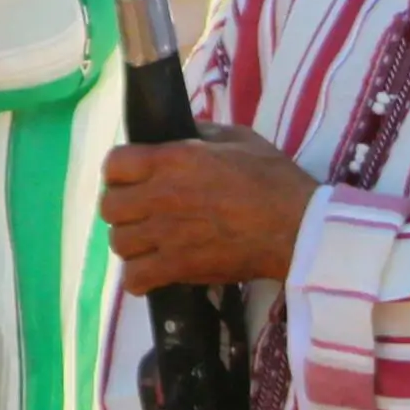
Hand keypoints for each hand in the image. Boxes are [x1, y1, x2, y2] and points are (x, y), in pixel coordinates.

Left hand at [102, 125, 318, 290]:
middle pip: (109, 206)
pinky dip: (140, 278)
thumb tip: (180, 131)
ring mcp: (166, 234)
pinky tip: (154, 271)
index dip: (119, 172)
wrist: (299, 228)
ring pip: (119, 243)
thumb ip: (202, 132)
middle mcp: (161, 195)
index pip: (114, 163)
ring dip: (132, 243)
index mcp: (172, 160)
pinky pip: (135, 278)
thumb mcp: (240, 139)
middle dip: (122, 209)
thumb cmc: (275, 180)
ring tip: (150, 242)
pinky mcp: (178, 266)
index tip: (132, 179)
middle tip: (142, 212)